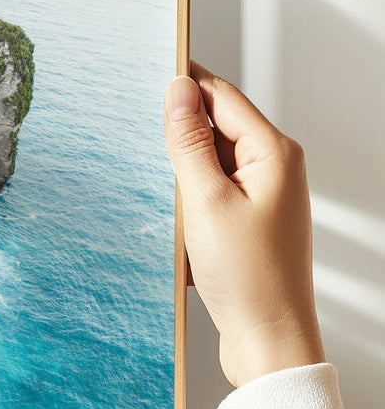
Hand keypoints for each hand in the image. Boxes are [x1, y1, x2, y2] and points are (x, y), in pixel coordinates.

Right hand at [164, 62, 324, 387]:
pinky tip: (169, 211)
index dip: (183, 82)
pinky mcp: (247, 220)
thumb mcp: (206, 202)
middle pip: (215, 125)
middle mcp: (273, 168)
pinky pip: (210, 190)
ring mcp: (262, 195)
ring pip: (209, 160)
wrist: (268, 339)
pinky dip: (187, 194)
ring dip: (180, 167)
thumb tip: (177, 91)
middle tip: (135, 130)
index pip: (221, 96)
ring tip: (155, 184)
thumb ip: (190, 143)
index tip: (145, 69)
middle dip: (177, 129)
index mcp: (273, 153)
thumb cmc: (248, 277)